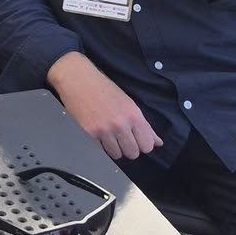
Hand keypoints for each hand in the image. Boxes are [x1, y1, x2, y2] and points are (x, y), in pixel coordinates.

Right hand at [47, 53, 162, 162]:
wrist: (77, 79)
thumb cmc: (102, 87)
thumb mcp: (128, 102)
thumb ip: (144, 125)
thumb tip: (157, 141)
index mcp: (133, 114)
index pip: (147, 145)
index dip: (143, 145)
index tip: (138, 140)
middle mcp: (120, 124)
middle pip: (133, 153)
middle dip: (129, 148)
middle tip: (124, 138)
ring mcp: (104, 130)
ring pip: (117, 155)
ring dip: (115, 149)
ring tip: (110, 136)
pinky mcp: (89, 134)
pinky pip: (102, 151)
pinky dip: (102, 146)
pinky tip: (100, 133)